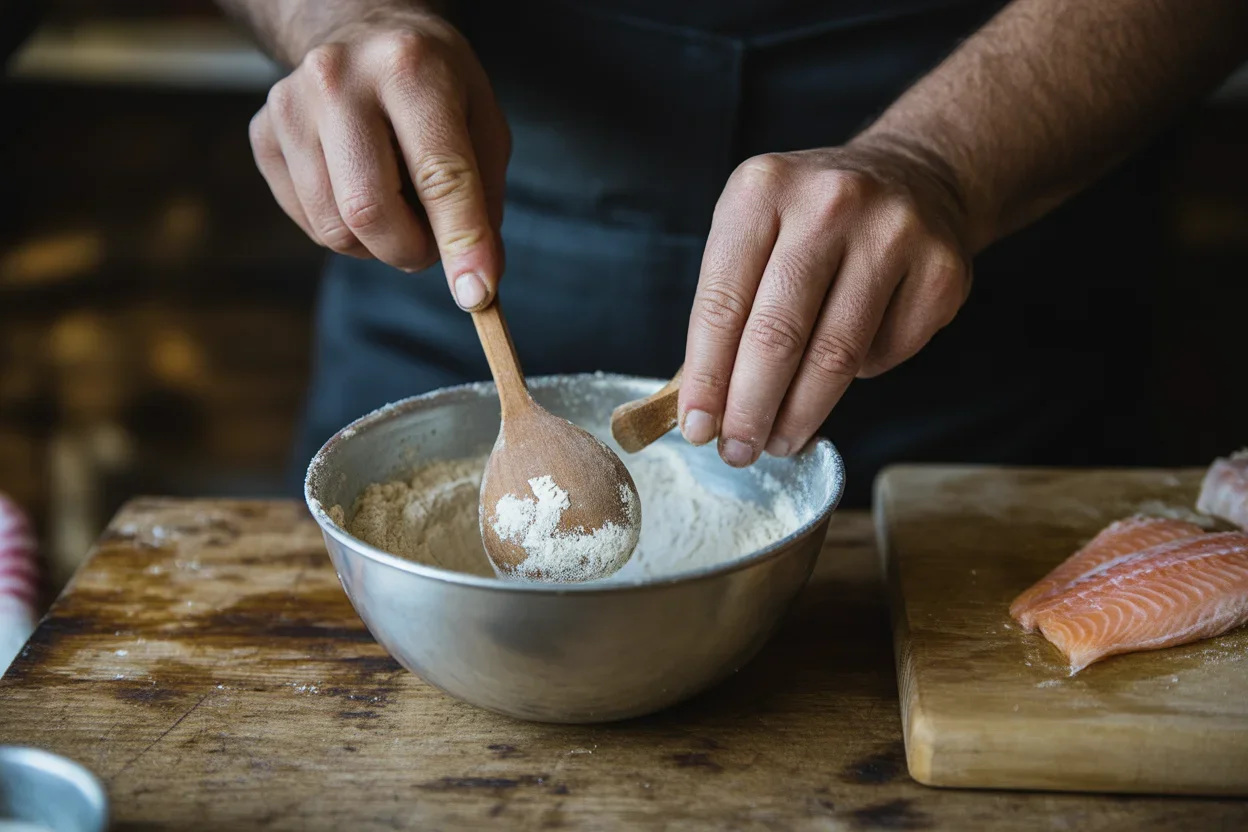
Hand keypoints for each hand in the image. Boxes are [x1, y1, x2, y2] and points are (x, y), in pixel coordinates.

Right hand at [248, 11, 509, 309]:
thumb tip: (478, 281)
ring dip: (377, 246)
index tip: (476, 294)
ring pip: (333, 228)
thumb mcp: (482, 122)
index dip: (461, 240)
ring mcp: (289, 106)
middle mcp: (338, 79)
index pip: (439, 174)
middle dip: (410, 251)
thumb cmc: (434, 85)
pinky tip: (360, 189)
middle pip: (369, 210)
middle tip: (430, 247)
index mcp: (409, 67)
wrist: (361, 30)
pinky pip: (308, 223)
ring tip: (399, 208)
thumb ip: (485, 201)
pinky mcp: (263, 134)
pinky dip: (345, 230)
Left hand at [679, 140, 972, 465]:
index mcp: (763, 189)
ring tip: (778, 440)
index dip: (707, 377)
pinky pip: (885, 354)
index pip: (722, 303)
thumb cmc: (811, 222)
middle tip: (738, 451)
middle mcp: (830, 203)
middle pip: (778, 335)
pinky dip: (857, 378)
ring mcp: (894, 234)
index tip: (697, 428)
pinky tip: (841, 371)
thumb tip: (704, 406)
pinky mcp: (941, 271)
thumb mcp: (754, 233)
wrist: (914, 178)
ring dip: (799, 414)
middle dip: (750, 409)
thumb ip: (728, 308)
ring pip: (835, 357)